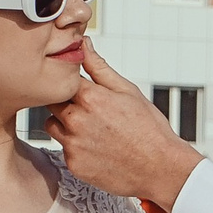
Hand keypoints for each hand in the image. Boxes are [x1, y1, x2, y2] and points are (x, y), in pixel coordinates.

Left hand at [46, 42, 198, 212]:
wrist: (160, 169)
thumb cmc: (149, 128)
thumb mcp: (128, 91)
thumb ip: (99, 68)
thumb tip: (83, 43)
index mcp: (90, 98)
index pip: (62, 80)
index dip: (69, 81)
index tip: (79, 86)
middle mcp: (76, 121)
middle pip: (52, 102)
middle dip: (65, 102)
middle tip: (88, 109)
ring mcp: (73, 144)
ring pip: (52, 125)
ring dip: (65, 124)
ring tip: (92, 129)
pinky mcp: (73, 164)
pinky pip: (64, 148)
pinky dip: (75, 146)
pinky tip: (97, 147)